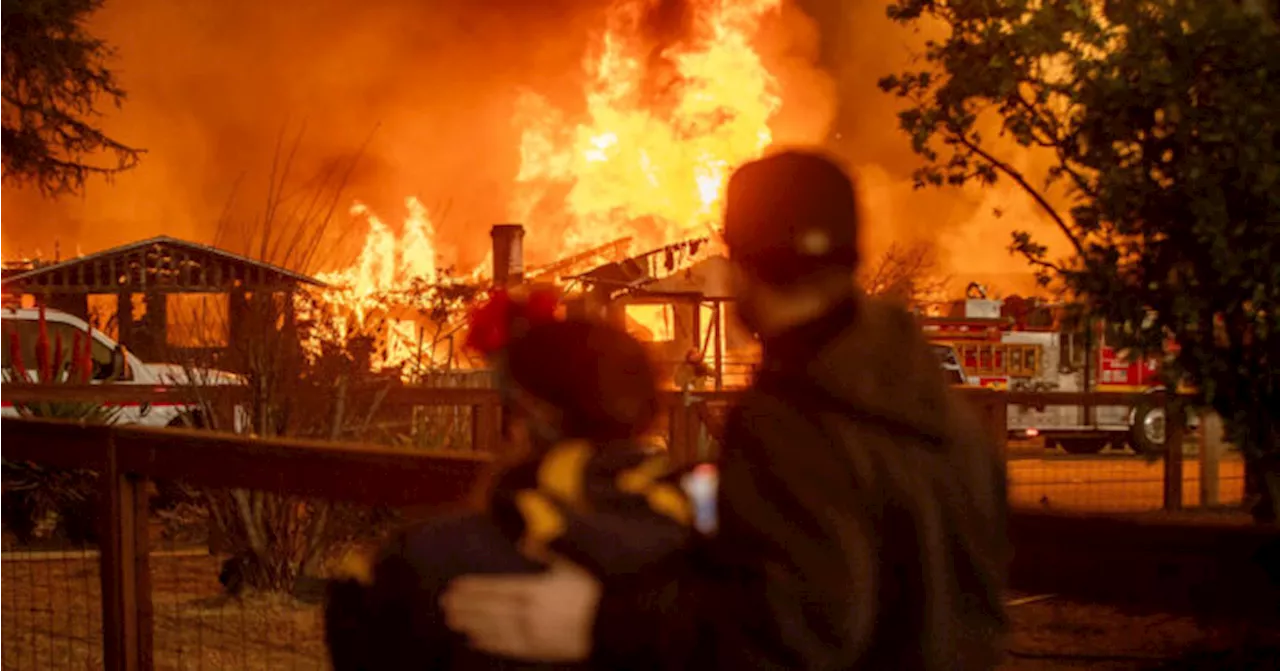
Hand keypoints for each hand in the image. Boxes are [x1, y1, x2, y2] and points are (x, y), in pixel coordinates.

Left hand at [440, 560, 601, 661]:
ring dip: (472, 624)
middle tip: (444, 604)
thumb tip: (527, 541)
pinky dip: (491, 643)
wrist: (616, 624)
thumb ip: (548, 553)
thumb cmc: (596, 591)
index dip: (474, 588)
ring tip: (453, 620)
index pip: (497, 588)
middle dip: (466, 605)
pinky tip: (476, 641)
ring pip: (495, 628)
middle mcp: (530, 612)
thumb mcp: (573, 565)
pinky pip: (510, 647)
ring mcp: (534, 633)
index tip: (454, 586)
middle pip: (490, 608)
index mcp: (536, 589)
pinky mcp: (541, 650)